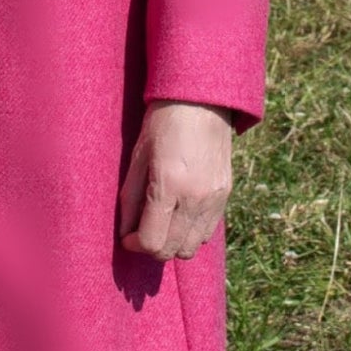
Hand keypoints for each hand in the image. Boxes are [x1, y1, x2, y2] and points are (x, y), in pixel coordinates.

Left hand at [119, 100, 235, 259]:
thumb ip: (131, 198)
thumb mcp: (138, 156)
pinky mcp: (225, 194)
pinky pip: (208, 231)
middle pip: (173, 250)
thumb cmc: (163, 123)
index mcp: (169, 186)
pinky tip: (180, 215)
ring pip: (193, 246)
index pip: (152, 241)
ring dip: (173, 244)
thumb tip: (125, 230)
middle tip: (141, 232)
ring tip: (161, 224)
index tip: (127, 236)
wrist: (201, 100)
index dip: (134, 245)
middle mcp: (195, 197)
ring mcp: (214, 198)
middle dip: (152, 247)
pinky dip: (192, 233)